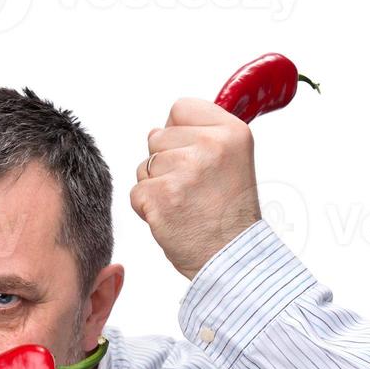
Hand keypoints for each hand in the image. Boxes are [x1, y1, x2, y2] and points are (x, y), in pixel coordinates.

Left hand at [130, 98, 261, 280]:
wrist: (232, 259)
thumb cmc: (229, 217)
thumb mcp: (233, 162)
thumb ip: (202, 138)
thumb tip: (157, 130)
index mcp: (231, 132)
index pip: (180, 109)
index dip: (177, 134)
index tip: (191, 157)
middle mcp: (209, 146)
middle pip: (157, 138)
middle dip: (165, 164)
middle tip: (190, 190)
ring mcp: (184, 171)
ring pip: (144, 166)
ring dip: (155, 188)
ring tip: (183, 206)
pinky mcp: (161, 197)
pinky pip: (136, 192)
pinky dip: (147, 209)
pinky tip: (171, 219)